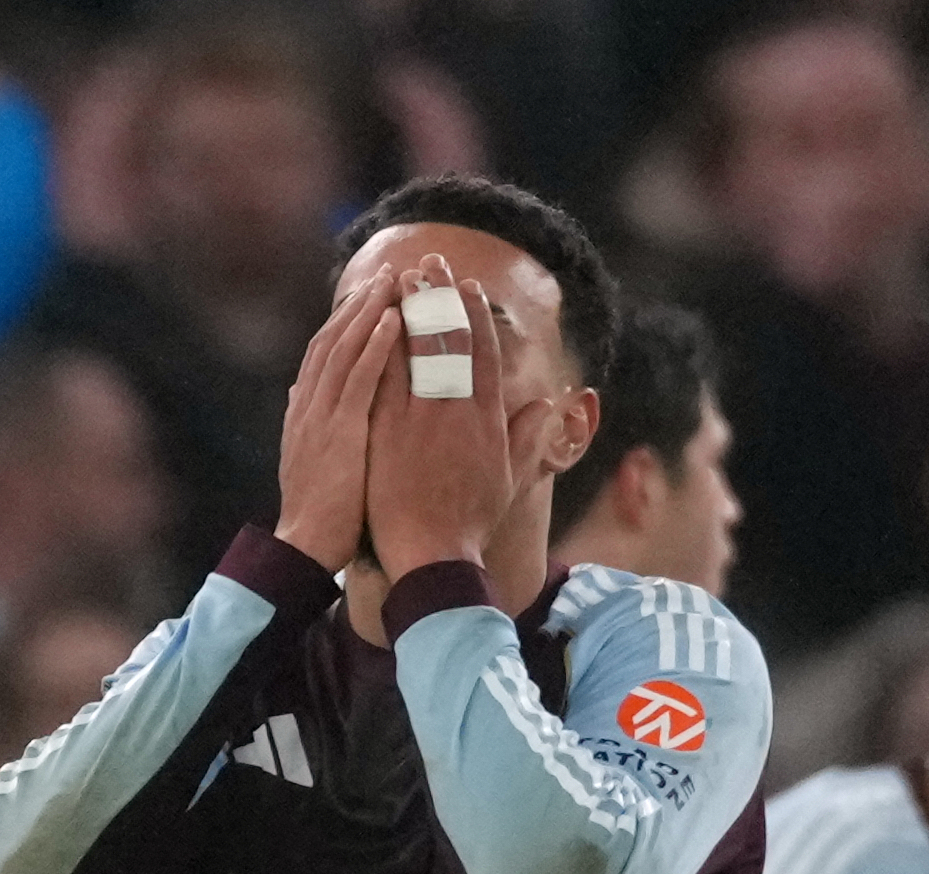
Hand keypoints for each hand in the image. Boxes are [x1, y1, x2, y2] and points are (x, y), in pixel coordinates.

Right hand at [272, 284, 395, 573]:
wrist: (305, 547)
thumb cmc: (315, 512)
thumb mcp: (306, 457)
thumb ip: (305, 420)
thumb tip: (296, 391)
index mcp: (304, 411)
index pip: (324, 352)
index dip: (346, 320)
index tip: (370, 295)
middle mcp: (309, 405)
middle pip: (334, 339)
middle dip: (360, 304)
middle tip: (388, 272)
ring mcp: (321, 416)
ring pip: (345, 349)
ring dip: (370, 311)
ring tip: (395, 281)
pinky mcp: (340, 432)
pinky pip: (360, 379)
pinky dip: (376, 346)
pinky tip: (395, 320)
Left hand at [361, 263, 527, 580]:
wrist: (432, 556)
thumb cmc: (470, 524)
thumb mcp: (510, 480)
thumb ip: (529, 438)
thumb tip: (549, 403)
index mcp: (488, 420)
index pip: (483, 354)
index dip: (474, 316)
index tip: (466, 287)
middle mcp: (458, 411)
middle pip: (451, 340)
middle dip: (441, 297)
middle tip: (431, 262)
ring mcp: (422, 418)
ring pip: (419, 349)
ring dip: (413, 308)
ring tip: (405, 275)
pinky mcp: (389, 430)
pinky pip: (388, 375)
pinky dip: (386, 342)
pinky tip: (379, 317)